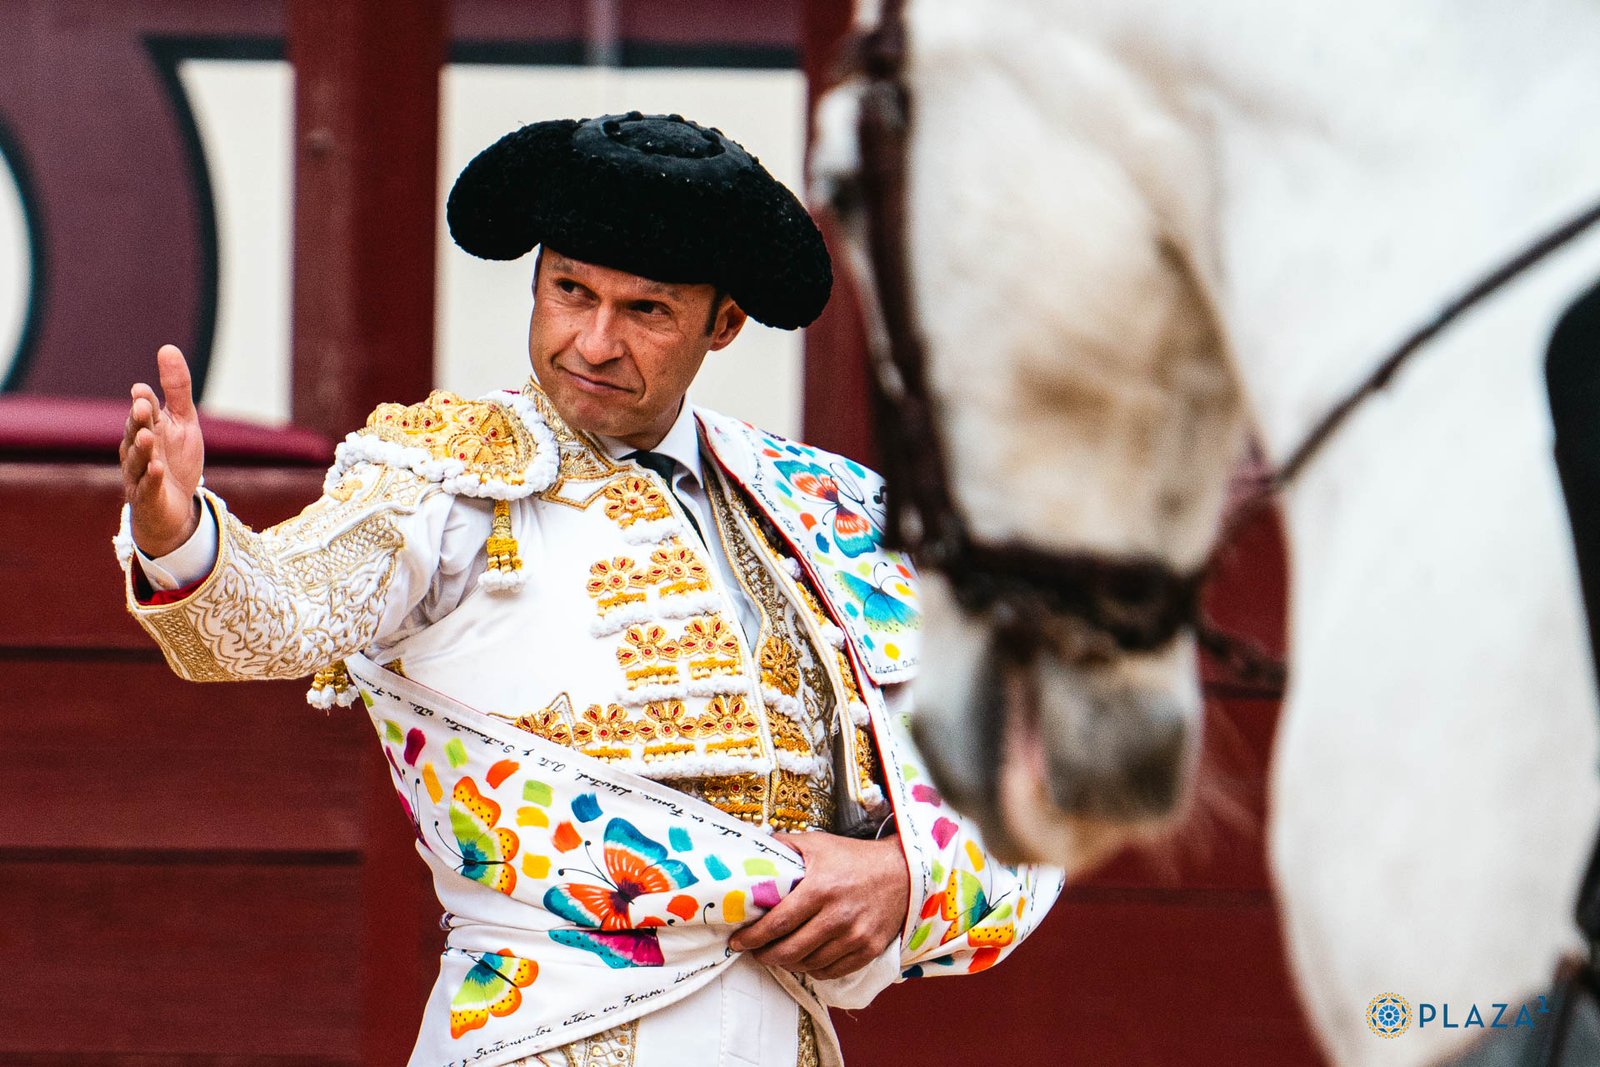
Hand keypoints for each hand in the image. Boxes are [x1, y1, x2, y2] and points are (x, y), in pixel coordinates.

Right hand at [121, 344, 205, 556]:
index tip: (143, 390)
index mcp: (145, 428)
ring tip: (148, 436)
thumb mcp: (183, 421)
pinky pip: (146, 487)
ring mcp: (139, 473)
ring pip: (137, 459)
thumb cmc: (175, 459)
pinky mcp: (147, 496)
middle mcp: (137, 449)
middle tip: (142, 406)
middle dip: (139, 420)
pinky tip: (156, 469)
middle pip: (136, 432)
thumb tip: (168, 348)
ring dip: (142, 448)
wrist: (174, 506)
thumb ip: (177, 388)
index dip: (145, 402)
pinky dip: (150, 478)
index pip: (145, 411)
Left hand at [729, 832, 908, 979]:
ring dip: (787, 963)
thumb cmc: (855, 858)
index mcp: (820, 888)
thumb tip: (753, 850)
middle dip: (765, 955)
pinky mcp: (868, 950)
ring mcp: (855, 936)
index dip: (753, 936)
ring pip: (809, 964)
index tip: (738, 941)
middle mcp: (837, 916)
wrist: (903, 872)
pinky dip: (813, 970)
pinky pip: (832, 971)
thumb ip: (785, 846)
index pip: (778, 922)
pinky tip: (804, 960)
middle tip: (753, 952)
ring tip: (776, 955)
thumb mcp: (818, 844)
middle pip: (790, 950)